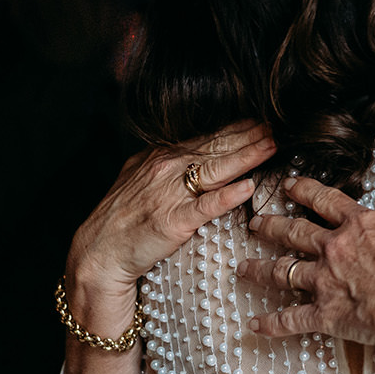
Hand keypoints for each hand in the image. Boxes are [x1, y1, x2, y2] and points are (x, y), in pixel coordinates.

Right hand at [65, 121, 275, 311]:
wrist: (98, 254)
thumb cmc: (122, 220)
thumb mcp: (141, 179)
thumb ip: (168, 165)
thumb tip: (195, 153)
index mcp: (161, 157)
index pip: (207, 138)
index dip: (237, 129)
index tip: (262, 120)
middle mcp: (166, 169)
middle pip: (217, 149)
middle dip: (250, 136)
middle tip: (277, 126)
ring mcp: (169, 194)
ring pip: (216, 170)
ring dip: (247, 157)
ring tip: (271, 147)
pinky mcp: (172, 222)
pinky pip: (205, 207)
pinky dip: (227, 196)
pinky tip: (247, 187)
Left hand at [242, 140, 374, 373]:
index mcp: (359, 225)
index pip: (326, 201)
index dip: (305, 191)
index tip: (289, 185)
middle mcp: (335, 249)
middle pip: (295, 234)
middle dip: (273, 226)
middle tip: (256, 223)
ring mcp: (326, 282)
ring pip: (283, 273)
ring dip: (260, 270)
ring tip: (243, 268)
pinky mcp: (325, 315)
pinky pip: (291, 319)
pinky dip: (272, 323)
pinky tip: (255, 325)